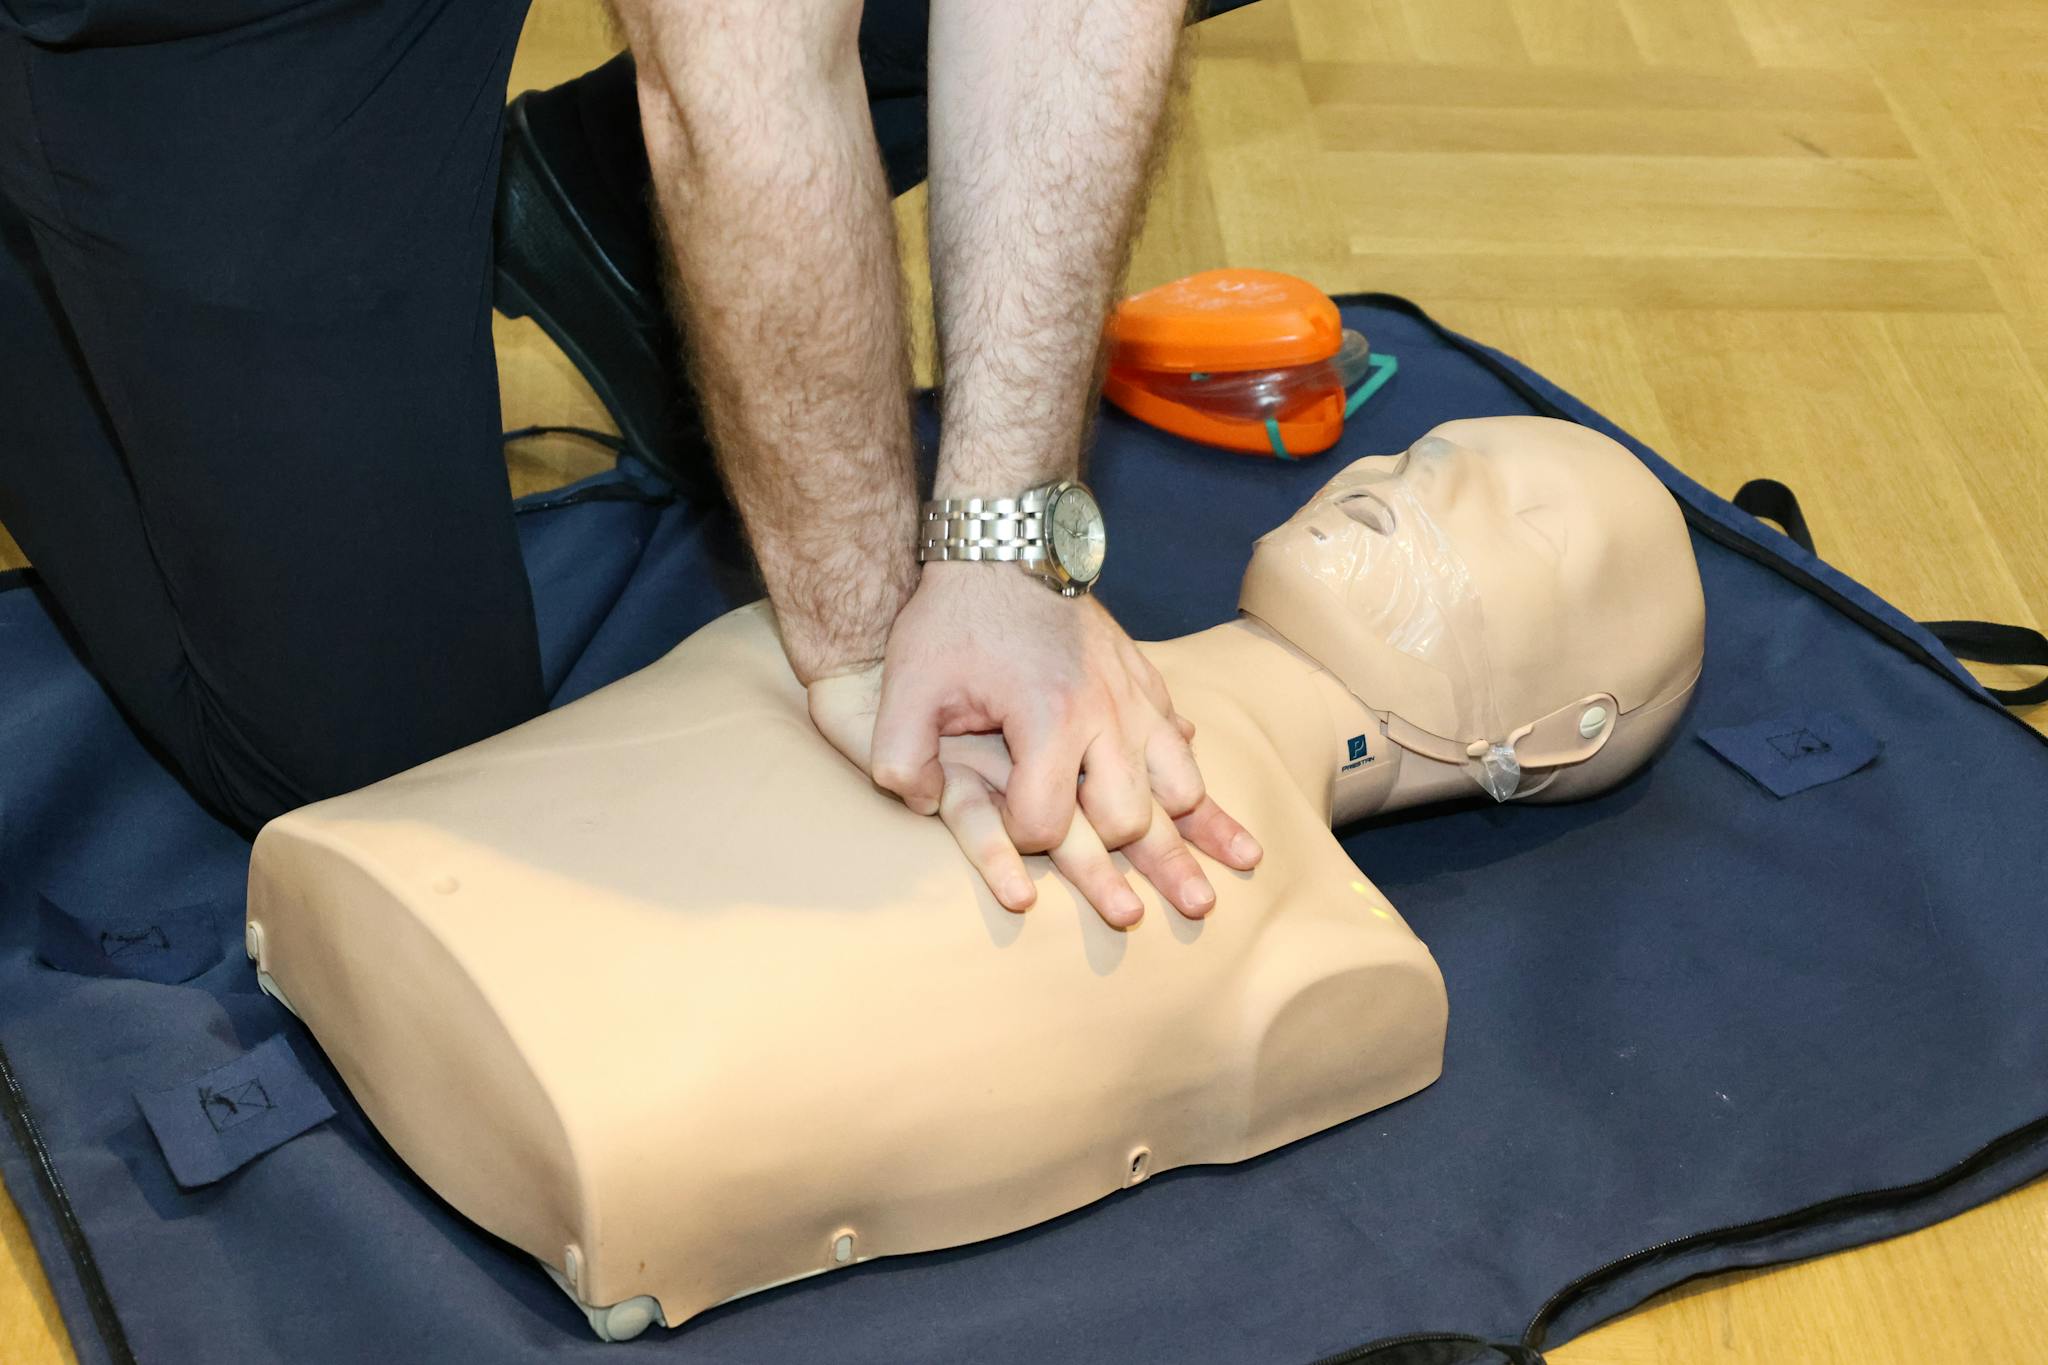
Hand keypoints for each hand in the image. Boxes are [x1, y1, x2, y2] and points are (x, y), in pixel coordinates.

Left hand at [867, 562, 1260, 915]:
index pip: (1048, 825)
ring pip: (1182, 783)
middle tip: (1105, 860)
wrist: (1003, 542)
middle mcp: (1105, 714)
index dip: (1020, 840)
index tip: (1005, 825)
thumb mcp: (906, 686)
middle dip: (1113, 851)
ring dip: (1177, 821)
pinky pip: (1181, 738)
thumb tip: (923, 807)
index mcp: (1047, 720)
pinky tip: (1188, 794)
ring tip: (1203, 863)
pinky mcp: (1146, 678)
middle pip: (1131, 819)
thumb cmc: (951, 618)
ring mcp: (1134, 695)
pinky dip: (1183, 772)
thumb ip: (899, 758)